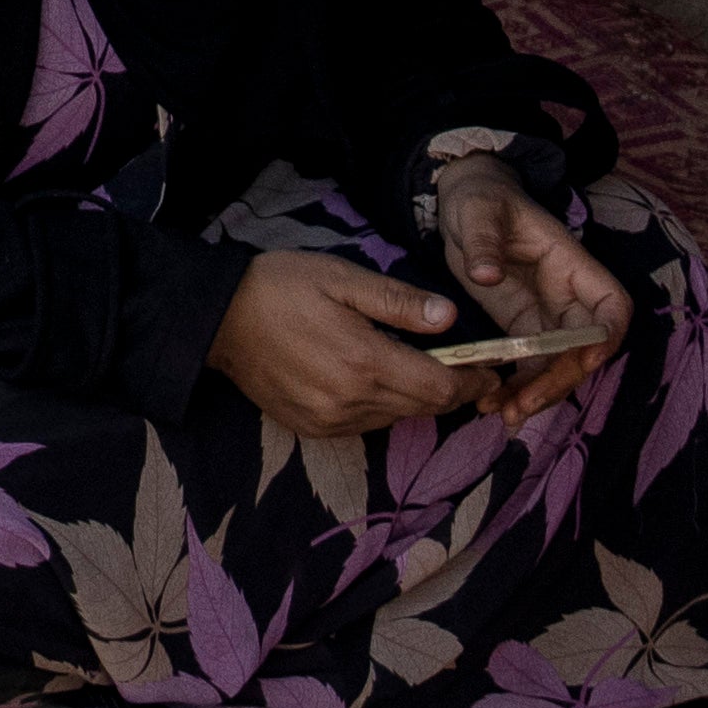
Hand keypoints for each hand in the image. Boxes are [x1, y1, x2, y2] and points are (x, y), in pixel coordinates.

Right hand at [216, 246, 479, 439]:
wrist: (218, 317)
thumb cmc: (281, 286)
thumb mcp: (342, 278)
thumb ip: (398, 302)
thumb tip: (450, 318)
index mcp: (365, 361)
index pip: (440, 388)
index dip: (473, 382)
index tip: (490, 371)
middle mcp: (351, 400)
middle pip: (424, 408)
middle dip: (452, 391)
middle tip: (466, 370)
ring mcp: (330, 420)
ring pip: (396, 418)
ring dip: (416, 398)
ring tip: (418, 369)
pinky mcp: (313, 428)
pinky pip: (365, 425)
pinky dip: (382, 407)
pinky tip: (373, 380)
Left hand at [428, 149, 628, 423]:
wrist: (464, 201)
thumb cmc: (480, 197)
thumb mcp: (477, 210)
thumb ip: (484, 240)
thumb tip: (486, 273)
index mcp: (571, 263)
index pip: (611, 305)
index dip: (606, 336)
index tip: (584, 360)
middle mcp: (566, 295)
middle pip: (583, 349)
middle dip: (560, 381)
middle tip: (523, 405)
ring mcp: (545, 315)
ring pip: (557, 365)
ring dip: (538, 394)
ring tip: (503, 414)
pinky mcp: (521, 328)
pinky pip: (529, 366)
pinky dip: (515, 388)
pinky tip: (490, 406)